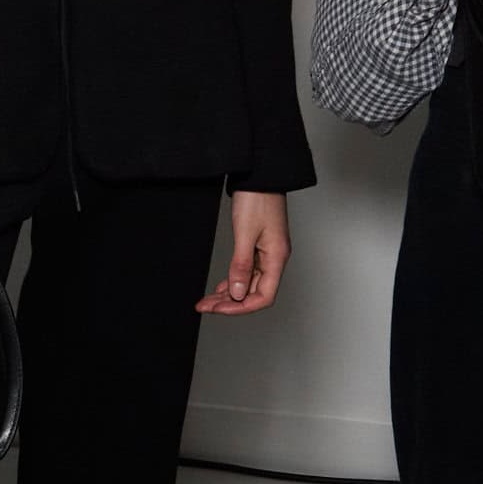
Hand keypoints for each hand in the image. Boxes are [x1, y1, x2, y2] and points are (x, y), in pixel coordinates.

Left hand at [198, 190, 289, 315]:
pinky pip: (248, 271)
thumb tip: (236, 293)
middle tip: (205, 306)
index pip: (263, 297)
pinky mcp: (260, 245)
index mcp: (277, 258)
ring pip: (249, 283)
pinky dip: (233, 280)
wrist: (260, 174)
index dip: (240, 307)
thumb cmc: (257, 199)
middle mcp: (274, 258)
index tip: (218, 309)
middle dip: (229, 303)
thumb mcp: (245, 233)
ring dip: (229, 294)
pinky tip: (221, 286)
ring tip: (208, 300)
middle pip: (254, 293)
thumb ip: (241, 265)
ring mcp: (267, 252)